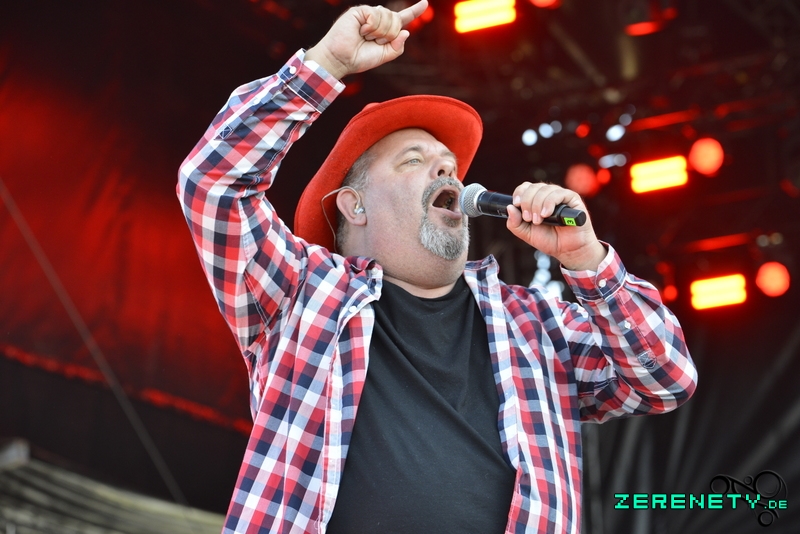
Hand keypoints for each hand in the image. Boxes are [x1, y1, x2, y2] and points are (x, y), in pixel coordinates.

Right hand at [305, 0, 427, 79]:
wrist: (341, 59)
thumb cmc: (360, 59)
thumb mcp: (384, 56)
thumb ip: (397, 47)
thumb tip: (406, 32)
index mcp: (385, 30)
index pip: (403, 18)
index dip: (414, 10)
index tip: (425, 3)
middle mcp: (378, 20)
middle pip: (397, 20)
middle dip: (388, 35)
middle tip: (372, 42)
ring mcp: (369, 14)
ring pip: (388, 17)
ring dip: (378, 32)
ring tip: (364, 37)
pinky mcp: (360, 10)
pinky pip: (376, 14)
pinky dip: (371, 27)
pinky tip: (360, 31)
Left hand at [505, 182, 606, 270]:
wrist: (568, 250)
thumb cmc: (550, 240)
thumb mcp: (526, 233)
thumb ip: (515, 223)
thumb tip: (509, 207)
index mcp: (536, 200)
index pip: (526, 187)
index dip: (519, 193)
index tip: (516, 205)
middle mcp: (548, 195)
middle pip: (533, 187)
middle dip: (527, 202)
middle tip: (528, 218)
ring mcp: (560, 195)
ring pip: (544, 189)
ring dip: (537, 205)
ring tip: (538, 221)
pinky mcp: (572, 198)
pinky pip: (559, 194)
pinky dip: (549, 203)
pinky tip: (546, 214)